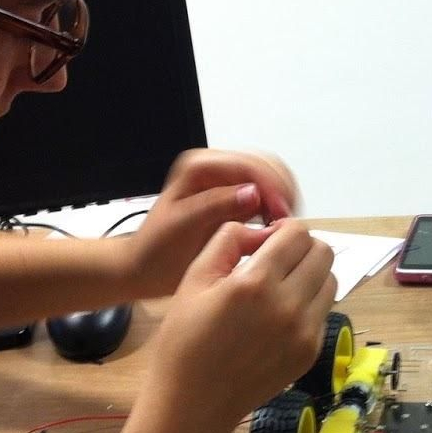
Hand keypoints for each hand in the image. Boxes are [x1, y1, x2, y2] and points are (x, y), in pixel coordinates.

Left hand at [123, 149, 300, 298]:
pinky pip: (267, 194)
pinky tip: (276, 227)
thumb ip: (216, 205)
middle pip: (265, 165)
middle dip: (281, 191)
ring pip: (271, 178)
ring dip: (282, 199)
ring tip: (283, 227)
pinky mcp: (236, 197)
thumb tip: (253, 193)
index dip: (271, 186)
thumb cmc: (157, 251)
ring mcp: (227, 182)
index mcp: (199, 166)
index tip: (281, 213)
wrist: (145, 268)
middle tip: (286, 222)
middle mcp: (215, 167)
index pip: (248, 164)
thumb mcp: (183, 226)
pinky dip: (276, 207)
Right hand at [143, 219, 335, 432]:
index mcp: (256, 283)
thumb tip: (264, 230)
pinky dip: (309, 303)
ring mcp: (305, 331)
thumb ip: (229, 240)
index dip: (283, 230)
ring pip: (330, 280)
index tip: (267, 241)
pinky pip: (324, 311)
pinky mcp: (311, 351)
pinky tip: (281, 314)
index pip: (298, 233)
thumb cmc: (184, 339)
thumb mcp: (194, 278)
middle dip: (301, 248)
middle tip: (277, 261)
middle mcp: (289, 305)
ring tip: (281, 286)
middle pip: (323, 252)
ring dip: (310, 274)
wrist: (193, 403)